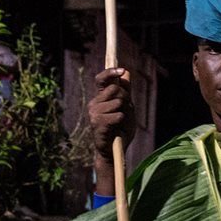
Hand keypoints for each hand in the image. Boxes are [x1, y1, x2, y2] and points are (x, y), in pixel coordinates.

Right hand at [89, 68, 133, 196]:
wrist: (115, 150)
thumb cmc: (121, 129)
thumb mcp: (127, 108)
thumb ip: (125, 91)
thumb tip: (125, 73)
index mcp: (100, 98)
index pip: (101, 79)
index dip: (110, 72)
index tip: (121, 70)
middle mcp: (94, 103)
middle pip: (115, 89)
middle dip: (125, 99)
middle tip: (124, 112)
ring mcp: (93, 113)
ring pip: (117, 102)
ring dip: (124, 113)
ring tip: (119, 123)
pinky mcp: (97, 124)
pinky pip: (117, 115)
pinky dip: (121, 121)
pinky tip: (116, 129)